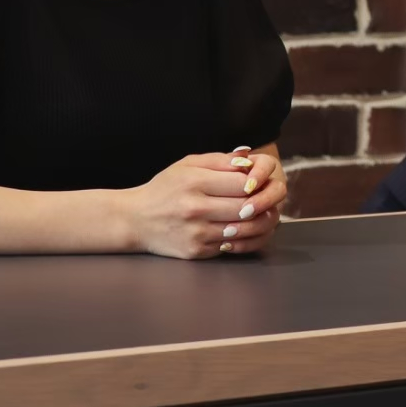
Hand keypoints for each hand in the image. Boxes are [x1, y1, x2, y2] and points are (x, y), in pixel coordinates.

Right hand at [122, 144, 286, 258]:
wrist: (135, 220)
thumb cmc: (165, 188)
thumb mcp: (187, 165)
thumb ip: (220, 159)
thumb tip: (249, 156)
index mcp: (195, 181)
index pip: (242, 183)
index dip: (258, 183)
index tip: (260, 183)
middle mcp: (195, 208)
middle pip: (246, 207)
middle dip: (263, 204)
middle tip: (270, 201)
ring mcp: (196, 232)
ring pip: (243, 229)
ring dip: (260, 223)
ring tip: (265, 215)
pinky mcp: (196, 251)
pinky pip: (231, 246)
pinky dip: (244, 238)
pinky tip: (246, 229)